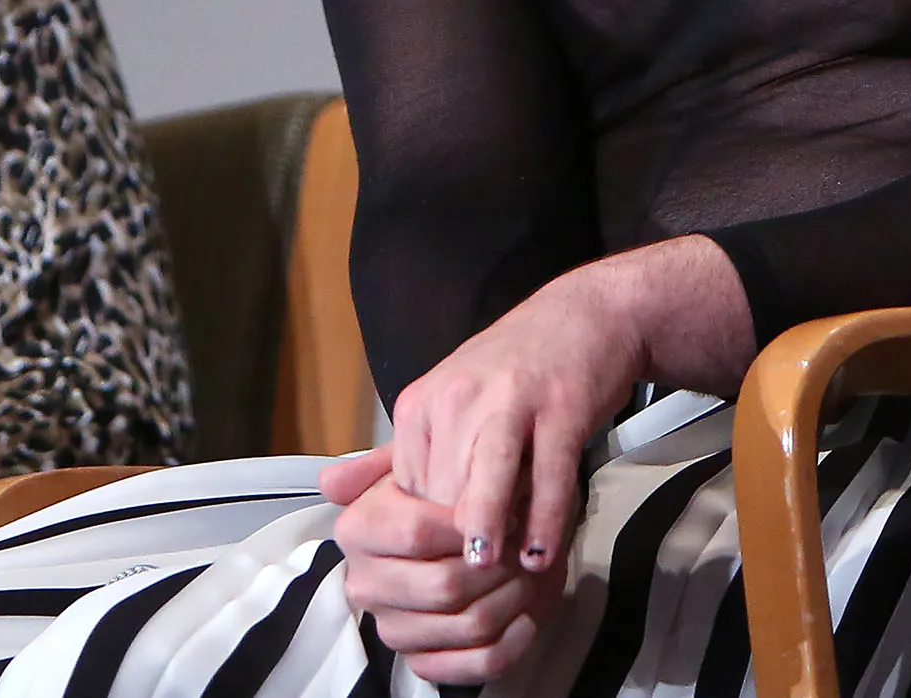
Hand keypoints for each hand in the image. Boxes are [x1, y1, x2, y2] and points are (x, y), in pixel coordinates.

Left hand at [318, 235, 747, 682]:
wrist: (583, 317)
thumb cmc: (510, 374)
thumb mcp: (441, 406)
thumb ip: (388, 457)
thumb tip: (327, 490)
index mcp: (421, 404)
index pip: (408, 488)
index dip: (421, 538)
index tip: (433, 573)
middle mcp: (459, 397)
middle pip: (443, 487)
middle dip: (454, 541)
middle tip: (467, 592)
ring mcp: (513, 399)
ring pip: (488, 471)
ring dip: (485, 522)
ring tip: (484, 570)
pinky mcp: (562, 406)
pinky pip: (548, 470)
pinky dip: (544, 515)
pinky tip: (540, 552)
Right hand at [319, 453, 559, 684]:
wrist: (465, 542)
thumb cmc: (444, 498)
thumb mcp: (420, 460)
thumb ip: (387, 459)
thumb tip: (332, 481)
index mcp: (357, 531)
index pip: (416, 533)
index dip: (470, 524)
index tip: (507, 512)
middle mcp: (366, 584)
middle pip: (445, 585)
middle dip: (499, 565)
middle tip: (527, 545)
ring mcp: (393, 628)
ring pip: (468, 623)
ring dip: (514, 597)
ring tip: (532, 570)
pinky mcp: (423, 662)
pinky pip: (479, 662)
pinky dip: (514, 638)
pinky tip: (528, 612)